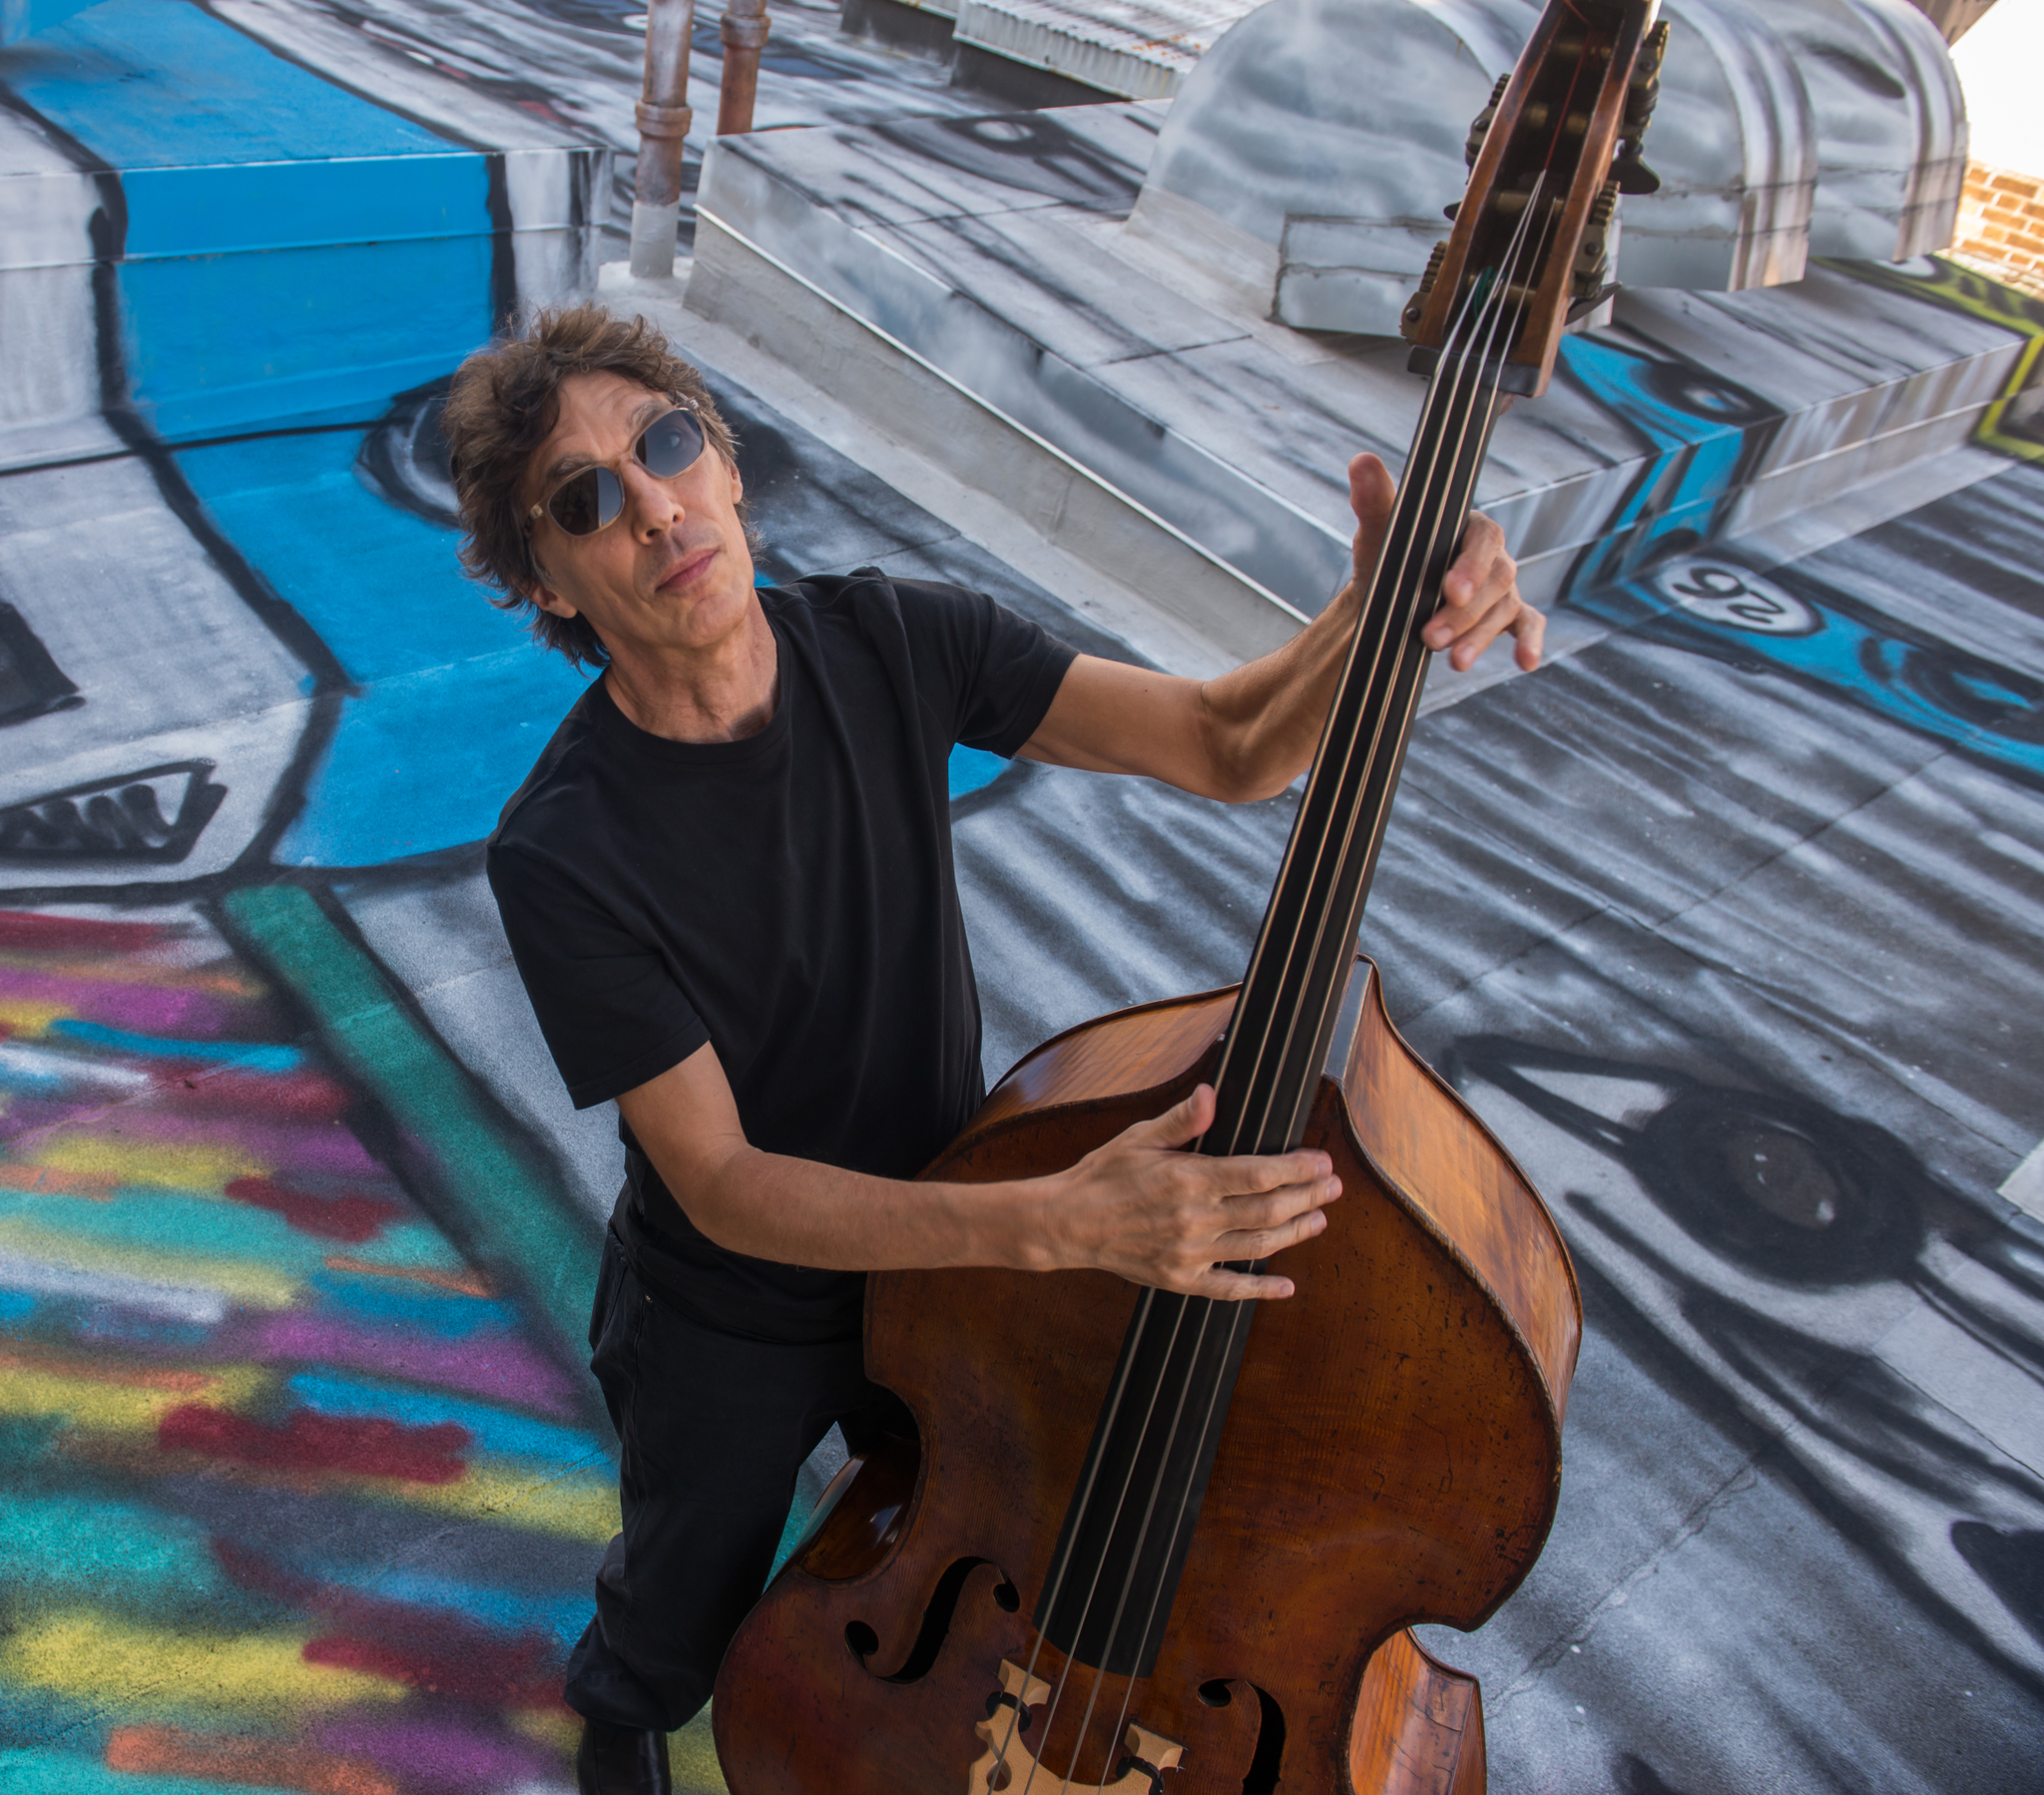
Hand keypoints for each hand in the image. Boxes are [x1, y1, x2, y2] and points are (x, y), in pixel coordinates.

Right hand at [1038, 1084, 1340, 1300]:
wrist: (1068, 1223)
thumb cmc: (1102, 1175)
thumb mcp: (1139, 1137)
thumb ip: (1181, 1120)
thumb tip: (1210, 1094)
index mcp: (1189, 1179)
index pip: (1259, 1173)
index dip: (1297, 1168)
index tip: (1321, 1161)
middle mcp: (1195, 1219)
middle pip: (1269, 1209)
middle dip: (1309, 1196)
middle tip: (1334, 1187)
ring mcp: (1190, 1253)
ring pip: (1258, 1245)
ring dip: (1296, 1233)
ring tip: (1319, 1219)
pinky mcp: (1181, 1279)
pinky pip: (1229, 1288)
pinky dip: (1261, 1289)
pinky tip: (1286, 1286)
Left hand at [1345, 452, 1544, 673]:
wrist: (1383, 598)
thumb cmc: (1385, 556)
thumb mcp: (1378, 530)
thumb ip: (1374, 499)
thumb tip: (1362, 461)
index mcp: (1468, 528)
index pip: (1484, 540)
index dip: (1471, 566)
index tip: (1450, 591)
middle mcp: (1491, 556)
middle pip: (1497, 580)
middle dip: (1464, 613)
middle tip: (1431, 637)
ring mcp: (1500, 587)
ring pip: (1505, 608)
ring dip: (1480, 635)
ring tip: (1453, 661)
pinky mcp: (1504, 616)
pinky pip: (1527, 624)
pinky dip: (1530, 641)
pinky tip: (1526, 663)